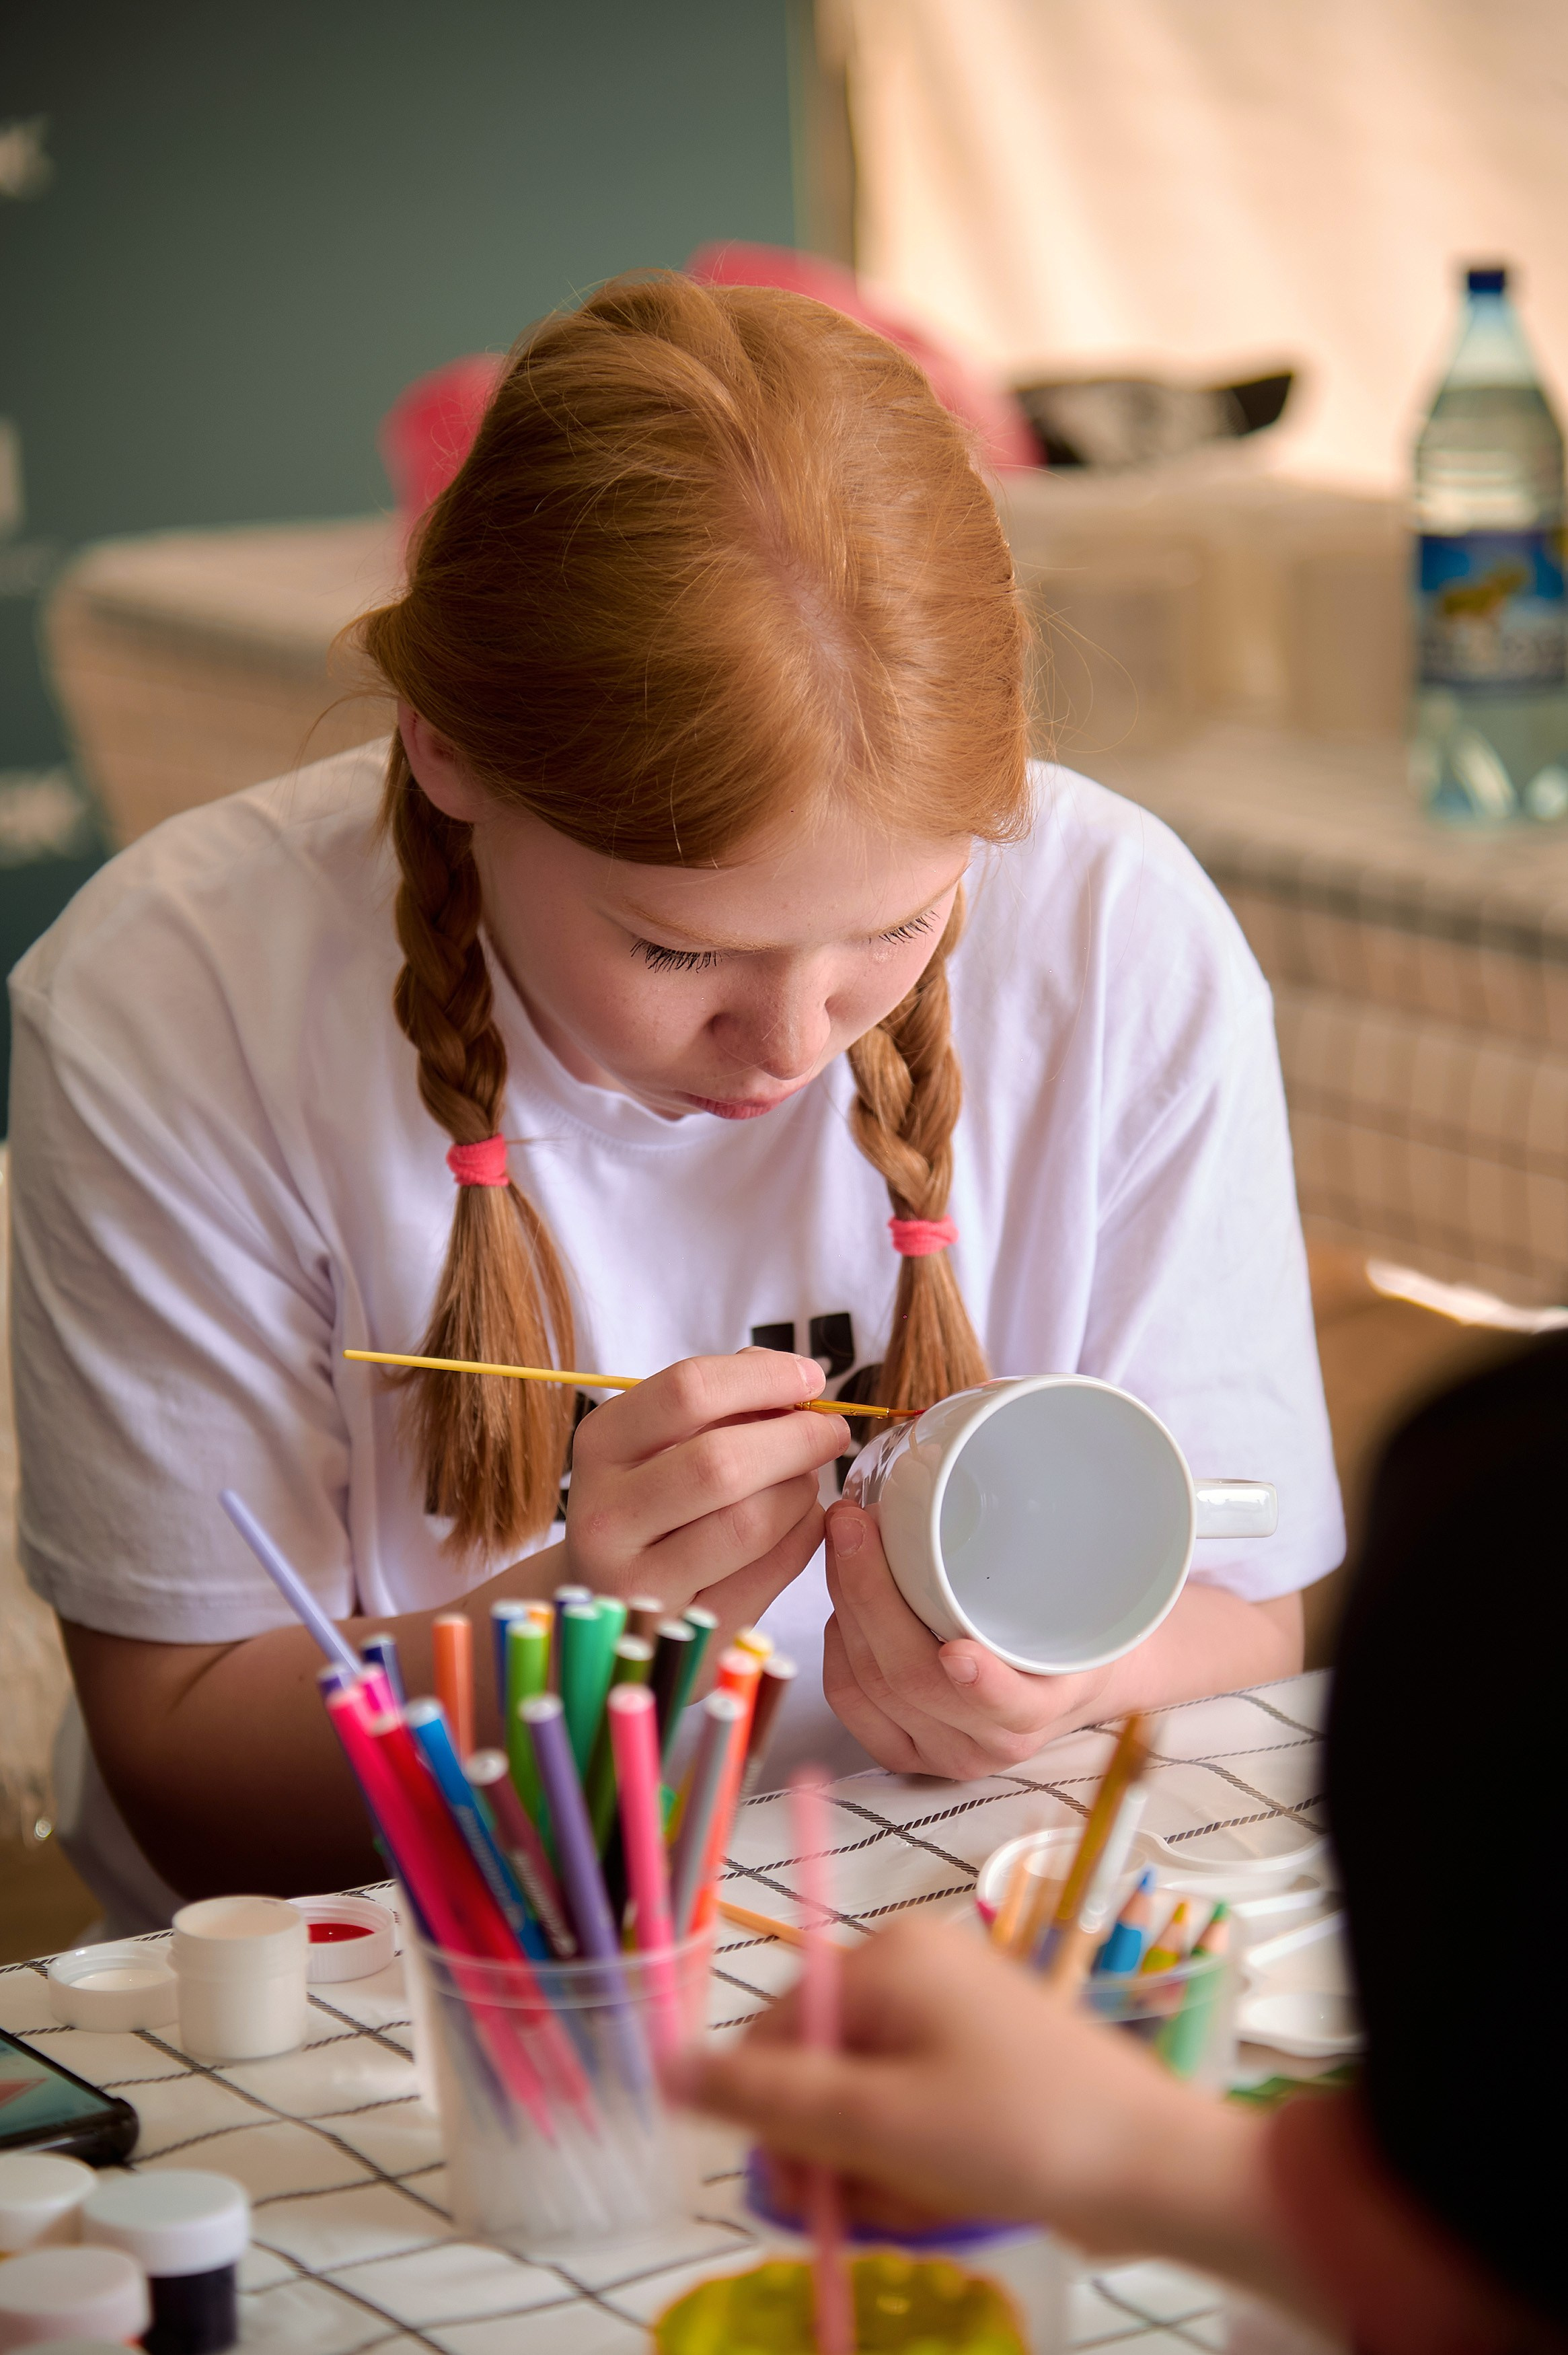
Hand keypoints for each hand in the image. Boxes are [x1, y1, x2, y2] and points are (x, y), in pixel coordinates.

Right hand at [564, 1350, 847, 1636]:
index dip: (763, 1377)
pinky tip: (799, 1521)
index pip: (686, 1392)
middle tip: (832, 1431)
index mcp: (599, 1448)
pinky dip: (804, 1535)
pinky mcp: (689, 1631)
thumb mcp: (661, 1441)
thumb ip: (719, 1401)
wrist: (612, 1598)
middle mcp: (606, 1518)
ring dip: (801, 1491)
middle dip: (797, 1438)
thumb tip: (793, 1379)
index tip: (810, 1378)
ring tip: (804, 1480)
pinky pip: (773, 1570)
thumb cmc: (651, 1502)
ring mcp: (642, 1585)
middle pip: (721, 1461)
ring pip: (753, 1521)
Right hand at [664, 1917, 1205, 2251]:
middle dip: (836, 2152)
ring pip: (866, 2104)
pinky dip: (921, 2163)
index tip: (804, 2191)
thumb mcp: (876, 2122)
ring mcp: (956, 2013)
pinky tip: (953, 2195)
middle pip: (820, 2069)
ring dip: (880, 2169)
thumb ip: (766, 2096)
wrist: (1156, 2170)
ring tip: (929, 2201)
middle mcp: (916, 1968)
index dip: (775, 2120)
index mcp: (885, 1958)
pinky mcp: (986, 2060)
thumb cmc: (1015, 2132)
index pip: (773, 2033)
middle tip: (874, 2203)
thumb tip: (663, 2065)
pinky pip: (915, 2112)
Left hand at [822, 1500, 1111, 1774]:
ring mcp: (940, 1754)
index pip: (1011, 1708)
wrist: (1057, 1683)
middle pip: (912, 1679)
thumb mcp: (1074, 1597)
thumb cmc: (1059, 1628)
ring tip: (843, 1541)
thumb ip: (1042, 1564)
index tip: (959, 1652)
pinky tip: (842, 1601)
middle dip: (869, 1592)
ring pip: (868, 1684)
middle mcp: (989, 1743)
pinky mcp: (900, 1752)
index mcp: (1042, 1707)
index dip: (983, 1686)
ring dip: (844, 1604)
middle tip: (853, 1522)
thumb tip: (971, 1484)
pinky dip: (834, 1643)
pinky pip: (847, 1699)